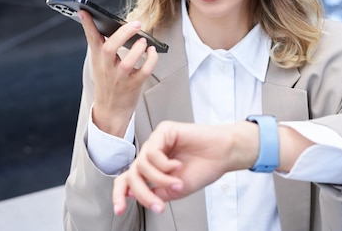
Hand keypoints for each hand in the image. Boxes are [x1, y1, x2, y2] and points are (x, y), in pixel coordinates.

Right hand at [79, 10, 157, 136]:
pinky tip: (152, 51)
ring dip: (137, 49)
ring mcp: (120, 77)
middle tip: (136, 24)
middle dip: (123, 34)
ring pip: (127, 62)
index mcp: (98, 58)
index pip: (91, 38)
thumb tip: (118, 24)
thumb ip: (104, 45)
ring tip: (144, 41)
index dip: (87, 25)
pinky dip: (151, 60)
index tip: (84, 11)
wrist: (110, 110)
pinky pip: (144, 72)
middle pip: (110, 48)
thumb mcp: (100, 62)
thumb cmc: (108, 80)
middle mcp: (107, 67)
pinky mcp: (133, 85)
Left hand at [112, 121, 258, 214]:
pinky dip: (164, 165)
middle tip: (159, 204)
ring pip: (141, 165)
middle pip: (132, 174)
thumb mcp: (175, 190)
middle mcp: (152, 154)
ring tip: (178, 181)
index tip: (119, 210)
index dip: (119, 194)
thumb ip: (154, 192)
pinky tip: (177, 165)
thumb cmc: (204, 168)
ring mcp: (156, 142)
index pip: (128, 180)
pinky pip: (152, 152)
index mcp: (152, 169)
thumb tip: (133, 194)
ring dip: (160, 179)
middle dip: (143, 193)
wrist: (223, 155)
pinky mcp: (163, 131)